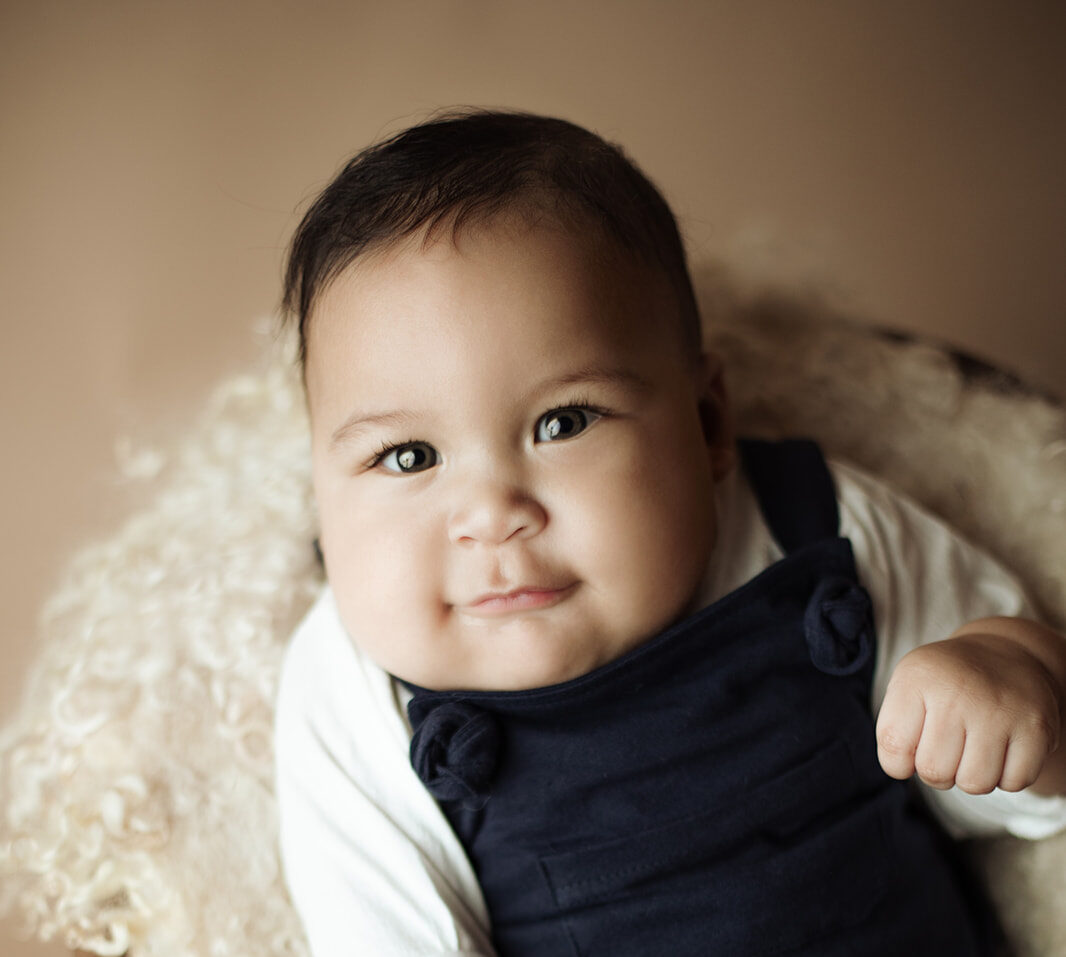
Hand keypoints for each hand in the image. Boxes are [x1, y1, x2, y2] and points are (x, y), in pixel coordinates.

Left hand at [876, 630, 1061, 793]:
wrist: (1006, 654)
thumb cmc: (946, 682)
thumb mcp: (907, 686)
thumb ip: (893, 730)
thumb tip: (901, 769)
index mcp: (917, 678)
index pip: (893, 747)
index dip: (898, 762)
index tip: (910, 747)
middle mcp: (958, 693)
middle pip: (934, 771)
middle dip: (937, 770)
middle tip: (946, 746)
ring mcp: (1000, 712)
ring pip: (974, 784)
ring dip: (971, 776)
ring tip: (972, 747)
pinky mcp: (1037, 729)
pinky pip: (1013, 783)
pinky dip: (1006, 776)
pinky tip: (1001, 748)